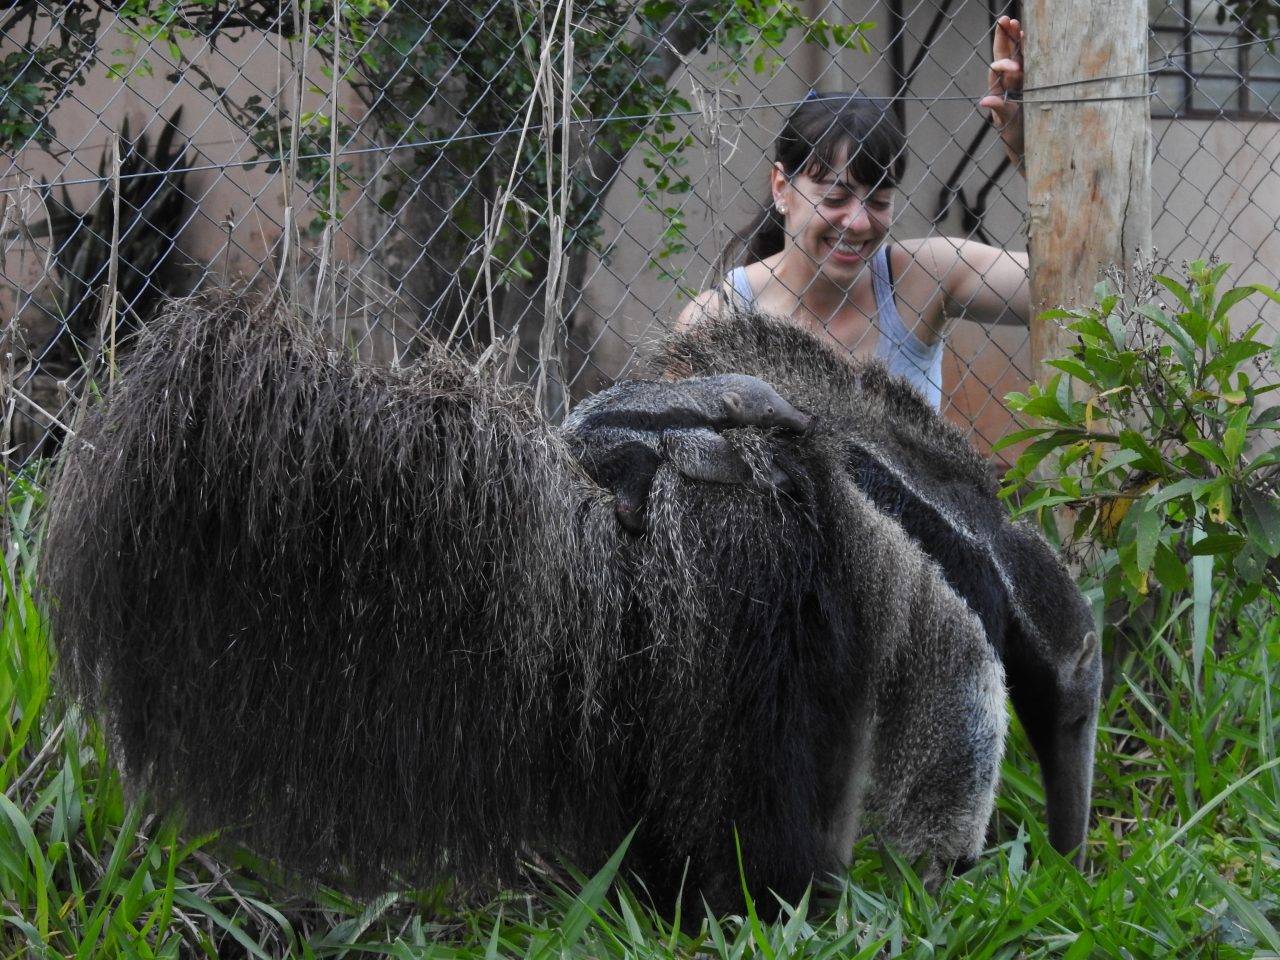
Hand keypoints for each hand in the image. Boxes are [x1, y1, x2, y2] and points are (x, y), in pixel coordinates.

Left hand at [979, 15, 1024, 173]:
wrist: (1027, 147)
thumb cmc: (1015, 136)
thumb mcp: (1008, 124)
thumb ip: (1000, 110)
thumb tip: (985, 101)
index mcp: (999, 90)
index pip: (997, 71)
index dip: (1003, 65)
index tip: (1014, 68)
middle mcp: (1007, 83)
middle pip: (1003, 55)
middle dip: (1004, 38)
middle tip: (1006, 20)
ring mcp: (1020, 81)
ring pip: (1016, 55)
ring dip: (1015, 39)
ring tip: (1015, 22)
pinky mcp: (1032, 83)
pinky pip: (1029, 62)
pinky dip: (1028, 49)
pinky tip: (1027, 36)